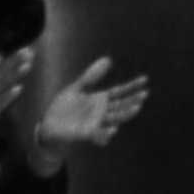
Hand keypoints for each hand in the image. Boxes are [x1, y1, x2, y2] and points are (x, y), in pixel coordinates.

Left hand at [26, 57, 143, 160]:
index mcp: (99, 100)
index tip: (145, 79)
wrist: (48, 126)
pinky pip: (99, 134)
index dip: (132, 86)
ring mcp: (95, 123)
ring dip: (125, 114)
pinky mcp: (86, 133)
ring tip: (137, 108)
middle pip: (121, 105)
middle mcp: (101, 112)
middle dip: (133, 100)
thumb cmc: (63, 109)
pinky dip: (106, 133)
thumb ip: (90, 77)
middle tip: (145, 94)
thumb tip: (108, 59)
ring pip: (114, 118)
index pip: (119, 92)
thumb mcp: (76, 89)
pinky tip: (114, 129)